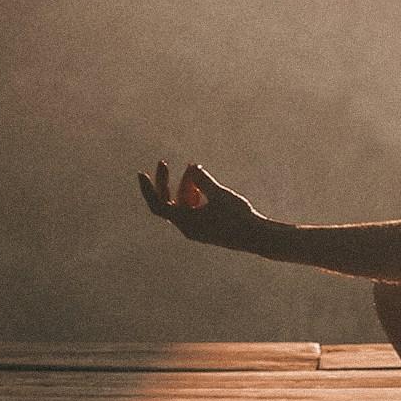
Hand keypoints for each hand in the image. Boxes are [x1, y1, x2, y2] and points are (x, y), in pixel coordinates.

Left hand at [138, 159, 261, 250]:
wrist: (258, 237)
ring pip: (183, 204)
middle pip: (170, 202)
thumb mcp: (220, 194)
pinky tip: (202, 183)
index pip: (159, 205)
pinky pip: (194, 209)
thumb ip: (203, 180)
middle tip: (163, 162)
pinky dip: (195, 195)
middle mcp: (188, 228)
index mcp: (186, 222)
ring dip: (186, 186)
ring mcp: (197, 228)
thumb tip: (192, 167)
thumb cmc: (239, 216)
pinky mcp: (207, 227)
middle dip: (168, 182)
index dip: (148, 189)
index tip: (142, 173)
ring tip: (193, 168)